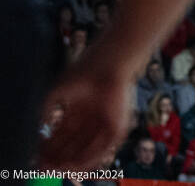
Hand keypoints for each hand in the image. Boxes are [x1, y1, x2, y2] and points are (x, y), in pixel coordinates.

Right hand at [38, 51, 134, 168]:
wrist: (109, 63)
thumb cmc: (82, 72)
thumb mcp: (57, 92)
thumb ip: (46, 110)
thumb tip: (37, 130)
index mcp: (80, 108)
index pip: (62, 133)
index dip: (49, 146)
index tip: (37, 157)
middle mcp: (92, 117)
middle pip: (73, 143)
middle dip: (58, 156)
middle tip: (44, 167)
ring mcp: (105, 122)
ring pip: (87, 147)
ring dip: (71, 160)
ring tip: (56, 168)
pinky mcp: (119, 125)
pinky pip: (104, 147)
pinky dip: (89, 158)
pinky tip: (74, 164)